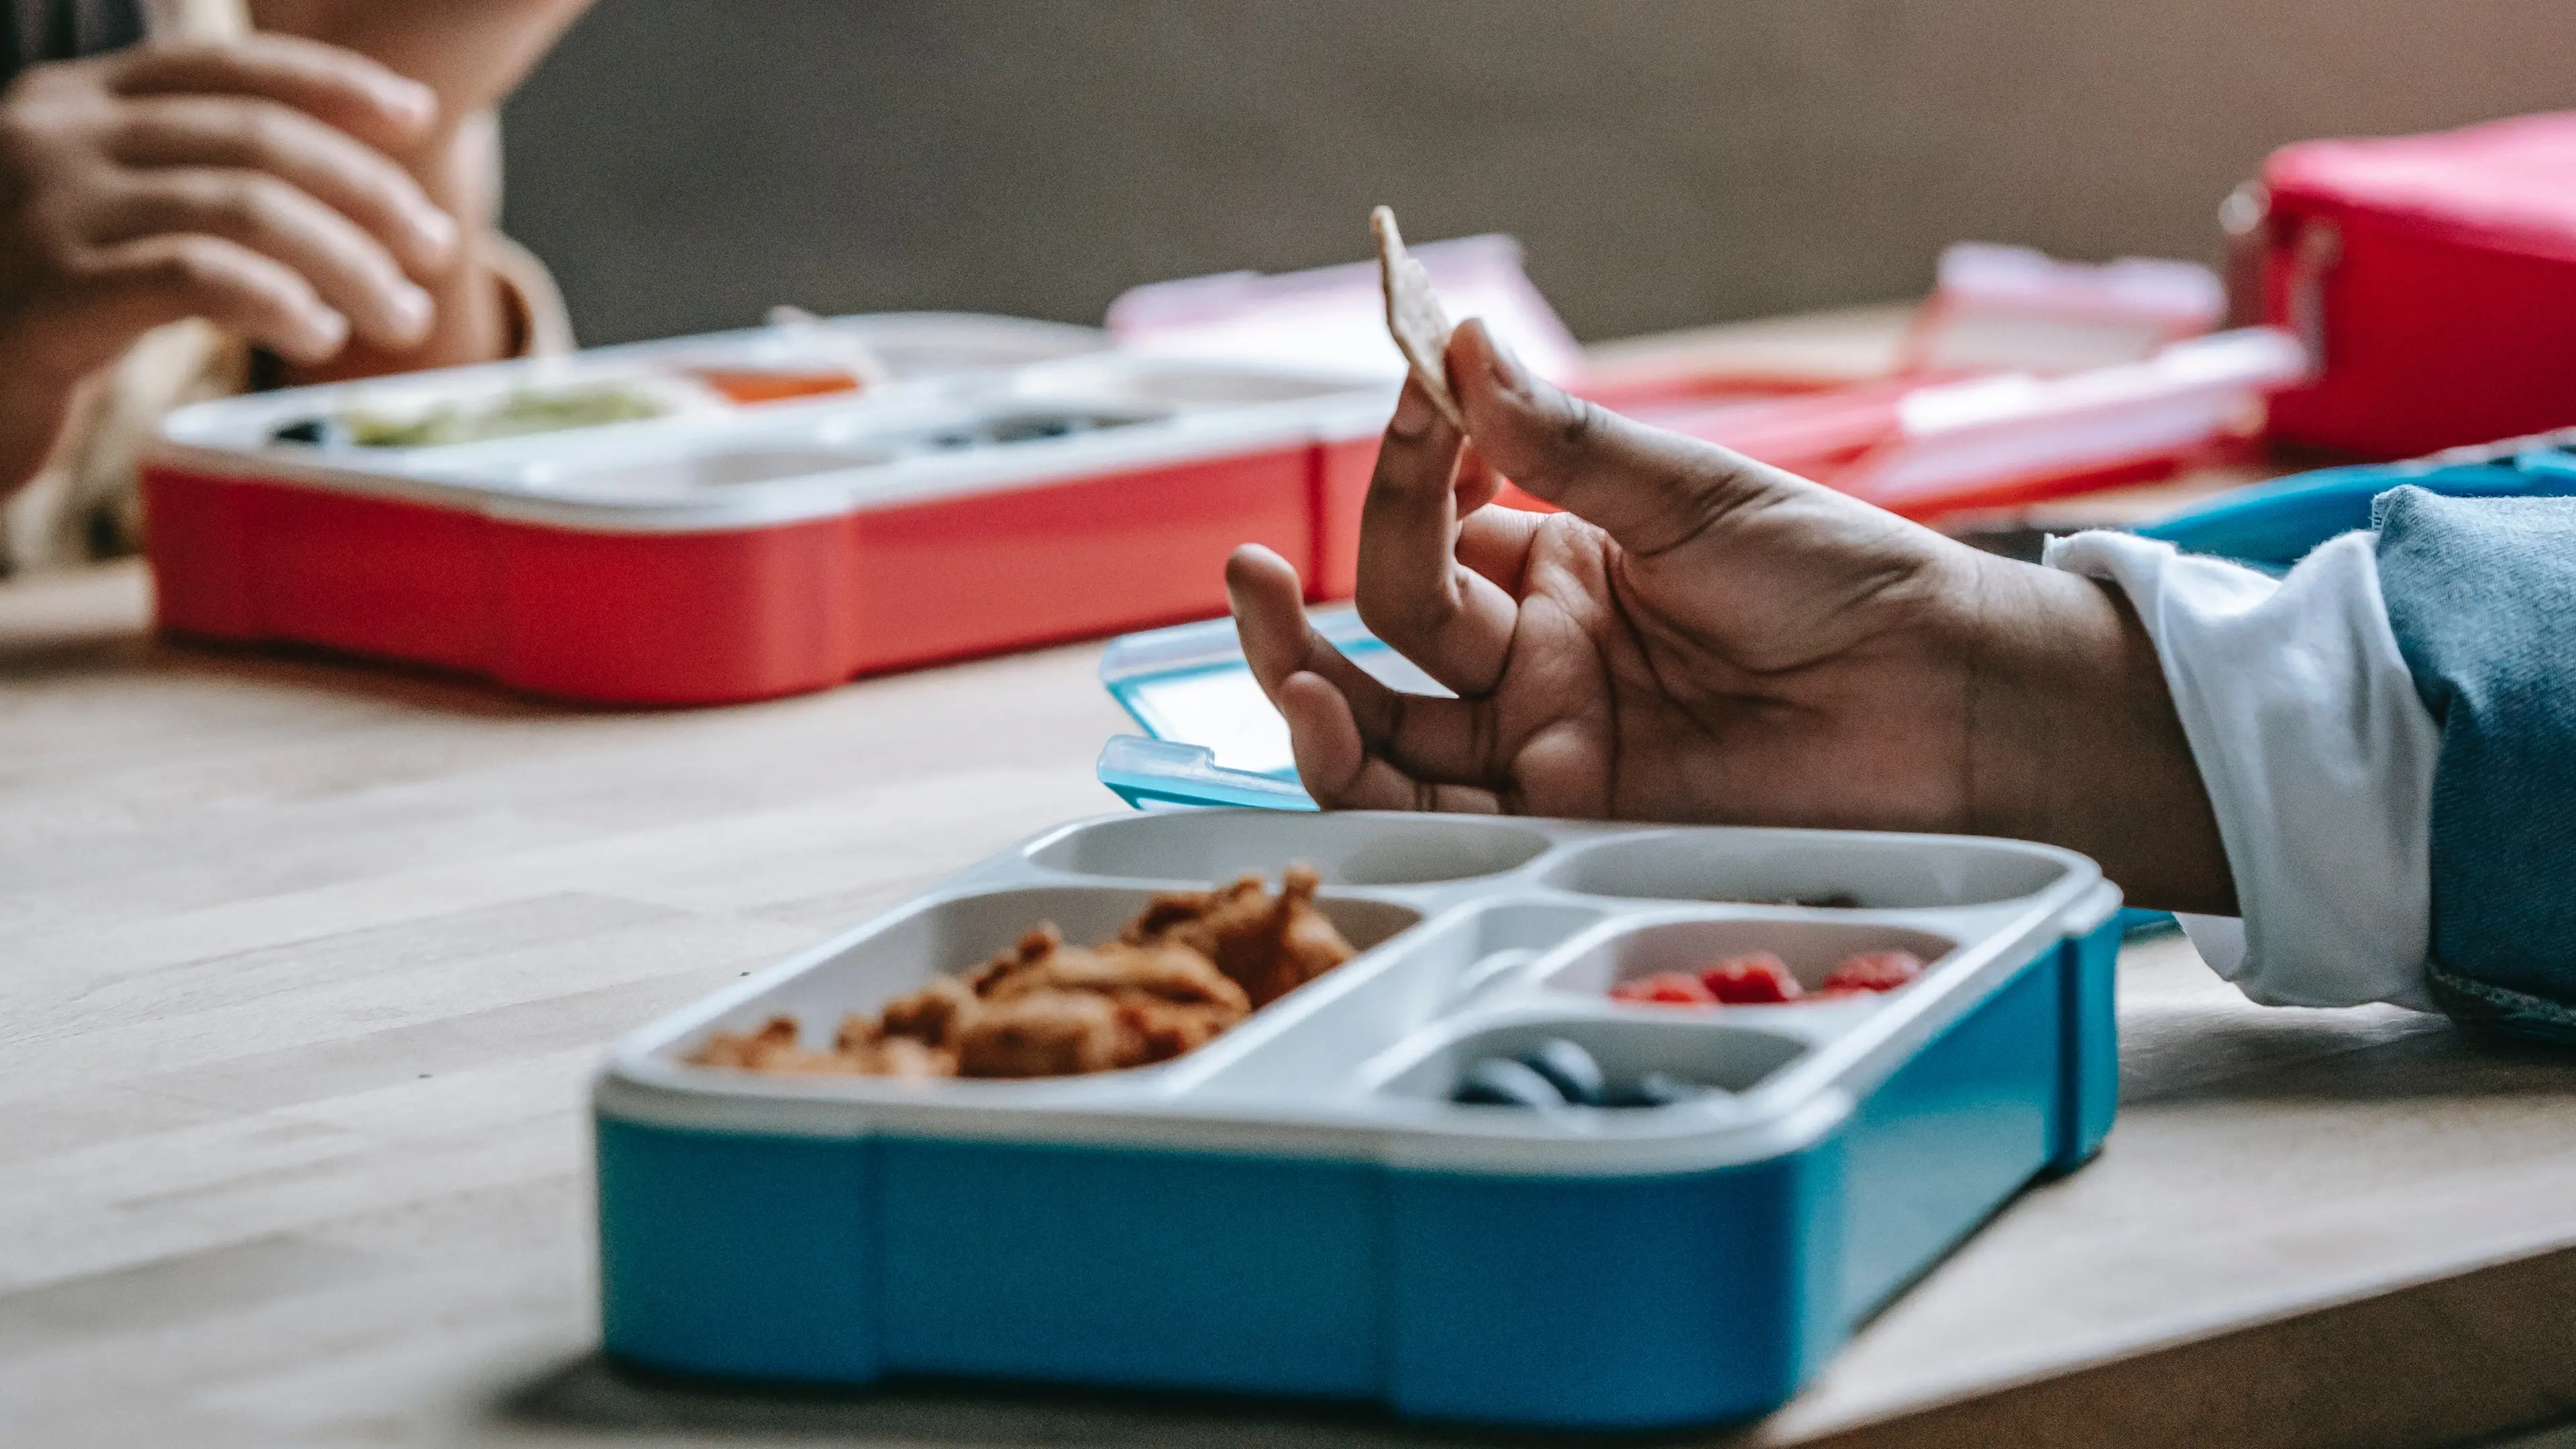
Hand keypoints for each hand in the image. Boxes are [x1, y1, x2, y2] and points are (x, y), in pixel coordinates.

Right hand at [0, 34, 459, 482]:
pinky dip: (280, 300)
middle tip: (435, 251)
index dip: (334, 85)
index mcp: (75, 104)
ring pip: (247, 207)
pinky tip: (318, 333)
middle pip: (260, 139)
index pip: (228, 68)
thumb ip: (189, 192)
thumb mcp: (103, 224)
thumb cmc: (29, 315)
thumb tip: (346, 207)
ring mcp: (48, 210)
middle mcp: (56, 136)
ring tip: (399, 316)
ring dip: (350, 263)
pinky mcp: (52, 295)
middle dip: (370, 193)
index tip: (416, 117)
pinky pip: (200, 276)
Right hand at [1227, 320, 2235, 912]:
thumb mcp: (1696, 493)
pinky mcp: (1577, 827)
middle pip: (1386, 639)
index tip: (1405, 405)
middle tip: (1246, 570)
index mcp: (1562, 565)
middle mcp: (1540, 660)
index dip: (1403, 473)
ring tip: (1274, 654)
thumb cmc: (1846, 582)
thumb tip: (1463, 345)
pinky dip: (1380, 789)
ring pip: (1392, 735)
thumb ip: (1565, 447)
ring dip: (1315, 699)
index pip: (1433, 529)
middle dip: (1306, 607)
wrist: (1952, 702)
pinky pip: (1452, 822)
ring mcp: (1553, 746)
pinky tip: (1333, 733)